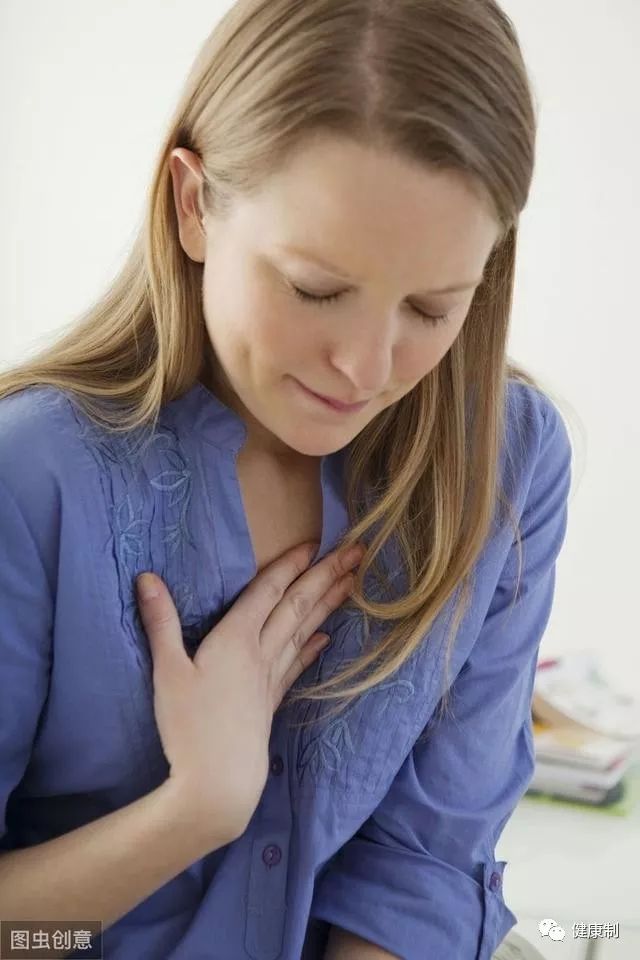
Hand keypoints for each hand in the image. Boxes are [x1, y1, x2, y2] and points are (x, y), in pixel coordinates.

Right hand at [135, 539, 364, 843]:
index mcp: (236, 639)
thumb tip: (148, 577)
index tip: (315, 542)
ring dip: (329, 603)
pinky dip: (312, 646)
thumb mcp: (167, 671)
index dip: (289, 565)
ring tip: (352, 582)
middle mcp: (261, 652)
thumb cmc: (188, 727)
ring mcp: (270, 677)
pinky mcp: (272, 700)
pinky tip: (326, 637)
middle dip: (326, 575)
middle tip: (358, 551)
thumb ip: (161, 622)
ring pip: (305, 630)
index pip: (268, 591)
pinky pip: (298, 664)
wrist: (219, 783)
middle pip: (298, 605)